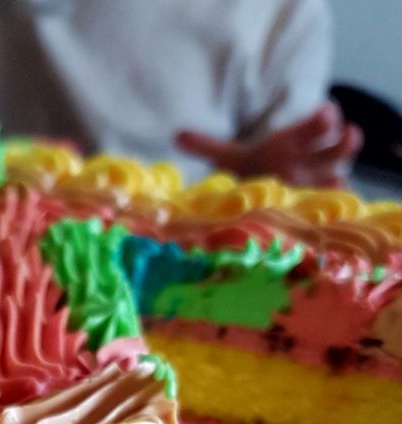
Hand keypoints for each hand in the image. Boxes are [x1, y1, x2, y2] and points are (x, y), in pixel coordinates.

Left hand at [176, 102, 363, 187]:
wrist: (271, 179)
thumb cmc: (256, 165)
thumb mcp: (232, 155)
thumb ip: (208, 145)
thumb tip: (176, 134)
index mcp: (291, 143)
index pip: (310, 128)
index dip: (320, 120)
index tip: (325, 113)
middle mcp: (308, 159)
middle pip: (333, 146)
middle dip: (342, 140)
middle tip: (349, 133)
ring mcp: (317, 181)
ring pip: (339, 170)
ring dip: (346, 174)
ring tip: (351, 176)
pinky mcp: (319, 201)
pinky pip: (334, 201)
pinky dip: (338, 202)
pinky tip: (344, 206)